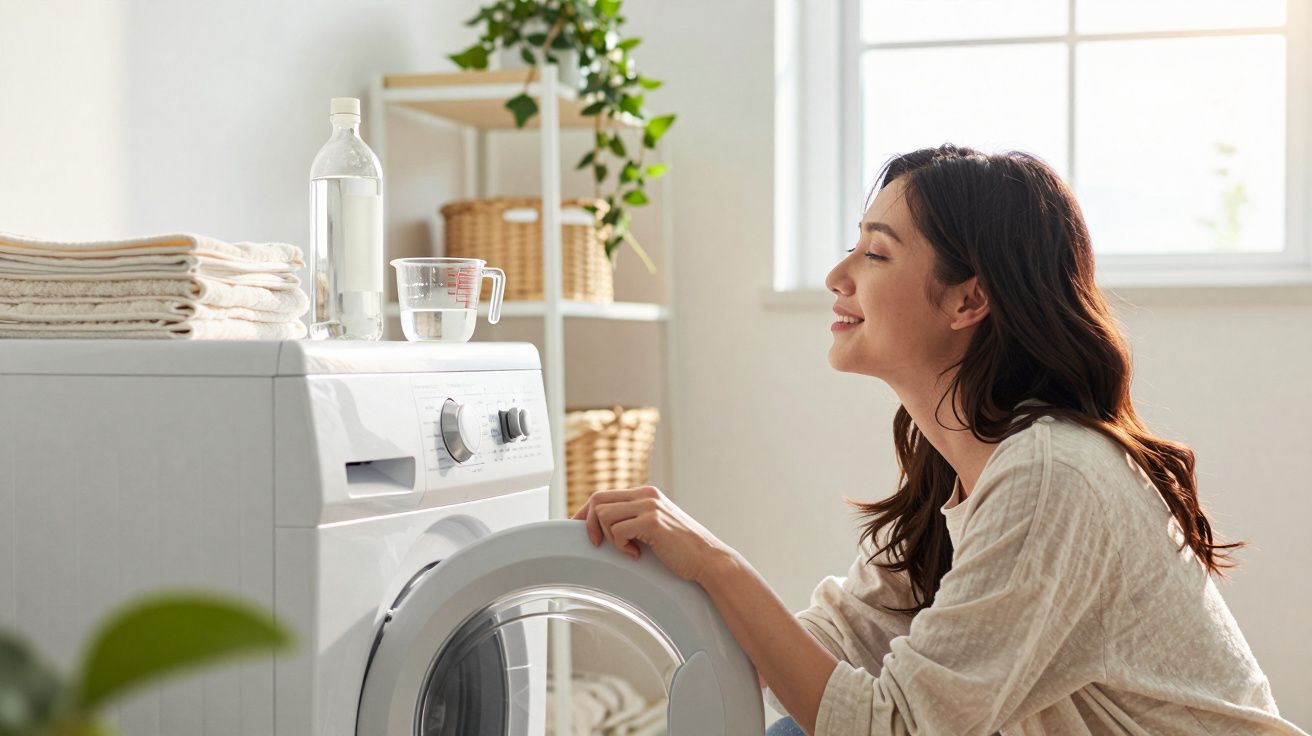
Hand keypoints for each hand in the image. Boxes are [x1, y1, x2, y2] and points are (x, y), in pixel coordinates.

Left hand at [571, 485, 737, 586]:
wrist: (707, 559)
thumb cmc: (682, 549)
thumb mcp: (654, 526)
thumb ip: (634, 519)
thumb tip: (602, 525)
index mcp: (646, 494)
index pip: (603, 495)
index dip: (584, 512)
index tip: (576, 527)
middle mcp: (646, 495)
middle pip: (597, 500)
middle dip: (589, 524)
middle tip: (598, 544)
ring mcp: (649, 506)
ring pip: (604, 515)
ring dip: (611, 538)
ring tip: (629, 550)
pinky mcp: (652, 522)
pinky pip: (618, 531)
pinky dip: (622, 547)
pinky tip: (637, 555)